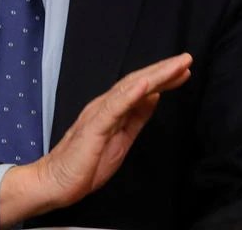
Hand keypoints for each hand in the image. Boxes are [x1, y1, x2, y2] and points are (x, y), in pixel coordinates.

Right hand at [0, 53, 192, 225]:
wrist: (55, 183)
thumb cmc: (85, 165)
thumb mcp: (122, 139)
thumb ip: (136, 118)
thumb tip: (154, 97)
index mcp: (112, 110)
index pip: (140, 88)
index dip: (163, 78)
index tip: (184, 70)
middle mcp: (105, 106)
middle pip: (137, 83)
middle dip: (164, 71)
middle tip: (186, 59)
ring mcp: (98, 114)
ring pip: (129, 90)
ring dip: (153, 76)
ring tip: (174, 67)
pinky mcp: (93, 128)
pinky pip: (114, 108)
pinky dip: (130, 94)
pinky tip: (146, 85)